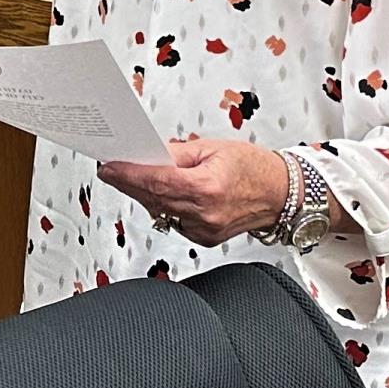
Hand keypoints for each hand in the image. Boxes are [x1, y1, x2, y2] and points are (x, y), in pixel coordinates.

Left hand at [97, 139, 290, 247]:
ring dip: (143, 195)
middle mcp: (205, 215)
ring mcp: (204, 231)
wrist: (280, 194)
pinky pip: (172, 221)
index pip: (156, 182)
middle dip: (129, 183)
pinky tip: (158, 193)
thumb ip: (176, 153)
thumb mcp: (212, 148)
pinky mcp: (203, 239)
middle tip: (113, 168)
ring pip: (159, 212)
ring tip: (132, 176)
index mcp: (207, 188)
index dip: (128, 175)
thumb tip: (147, 153)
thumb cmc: (253, 168)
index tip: (109, 167)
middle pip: (153, 199)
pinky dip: (162, 206)